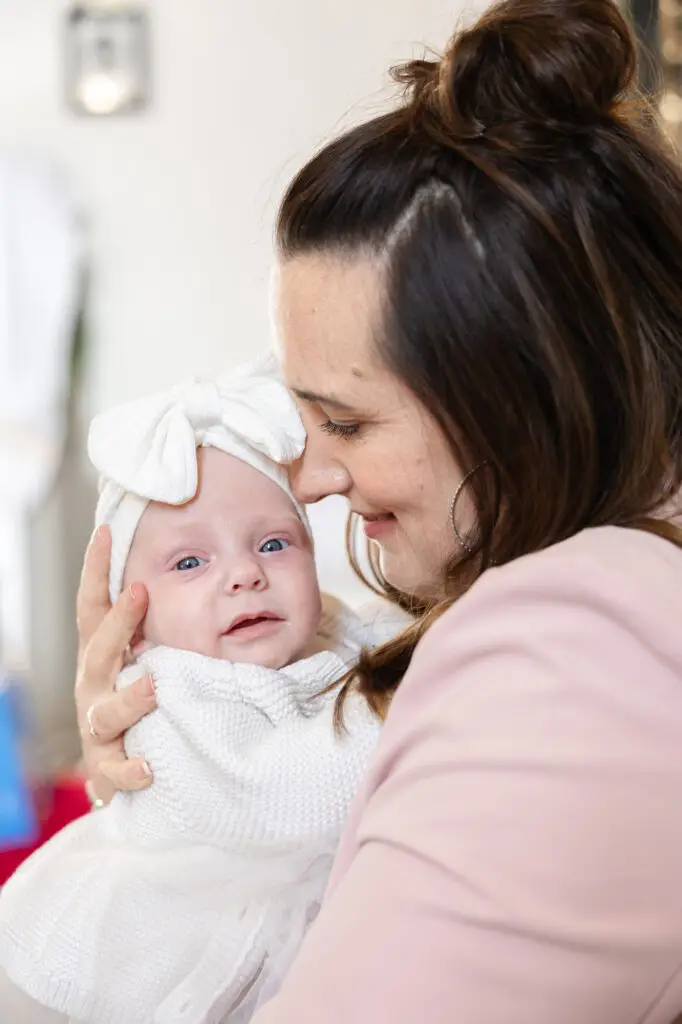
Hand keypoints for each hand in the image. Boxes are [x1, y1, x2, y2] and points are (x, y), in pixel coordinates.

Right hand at [75, 525, 155, 803]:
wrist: (121, 768)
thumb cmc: (139, 700)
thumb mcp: (141, 656)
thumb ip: (152, 624)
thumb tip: (173, 570)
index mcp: (101, 655)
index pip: (92, 606)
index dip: (94, 569)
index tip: (106, 532)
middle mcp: (94, 686)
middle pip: (99, 650)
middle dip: (118, 622)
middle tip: (140, 592)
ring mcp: (97, 725)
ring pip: (107, 711)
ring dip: (130, 698)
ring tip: (155, 687)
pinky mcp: (107, 766)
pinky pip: (116, 769)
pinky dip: (131, 769)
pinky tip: (150, 766)